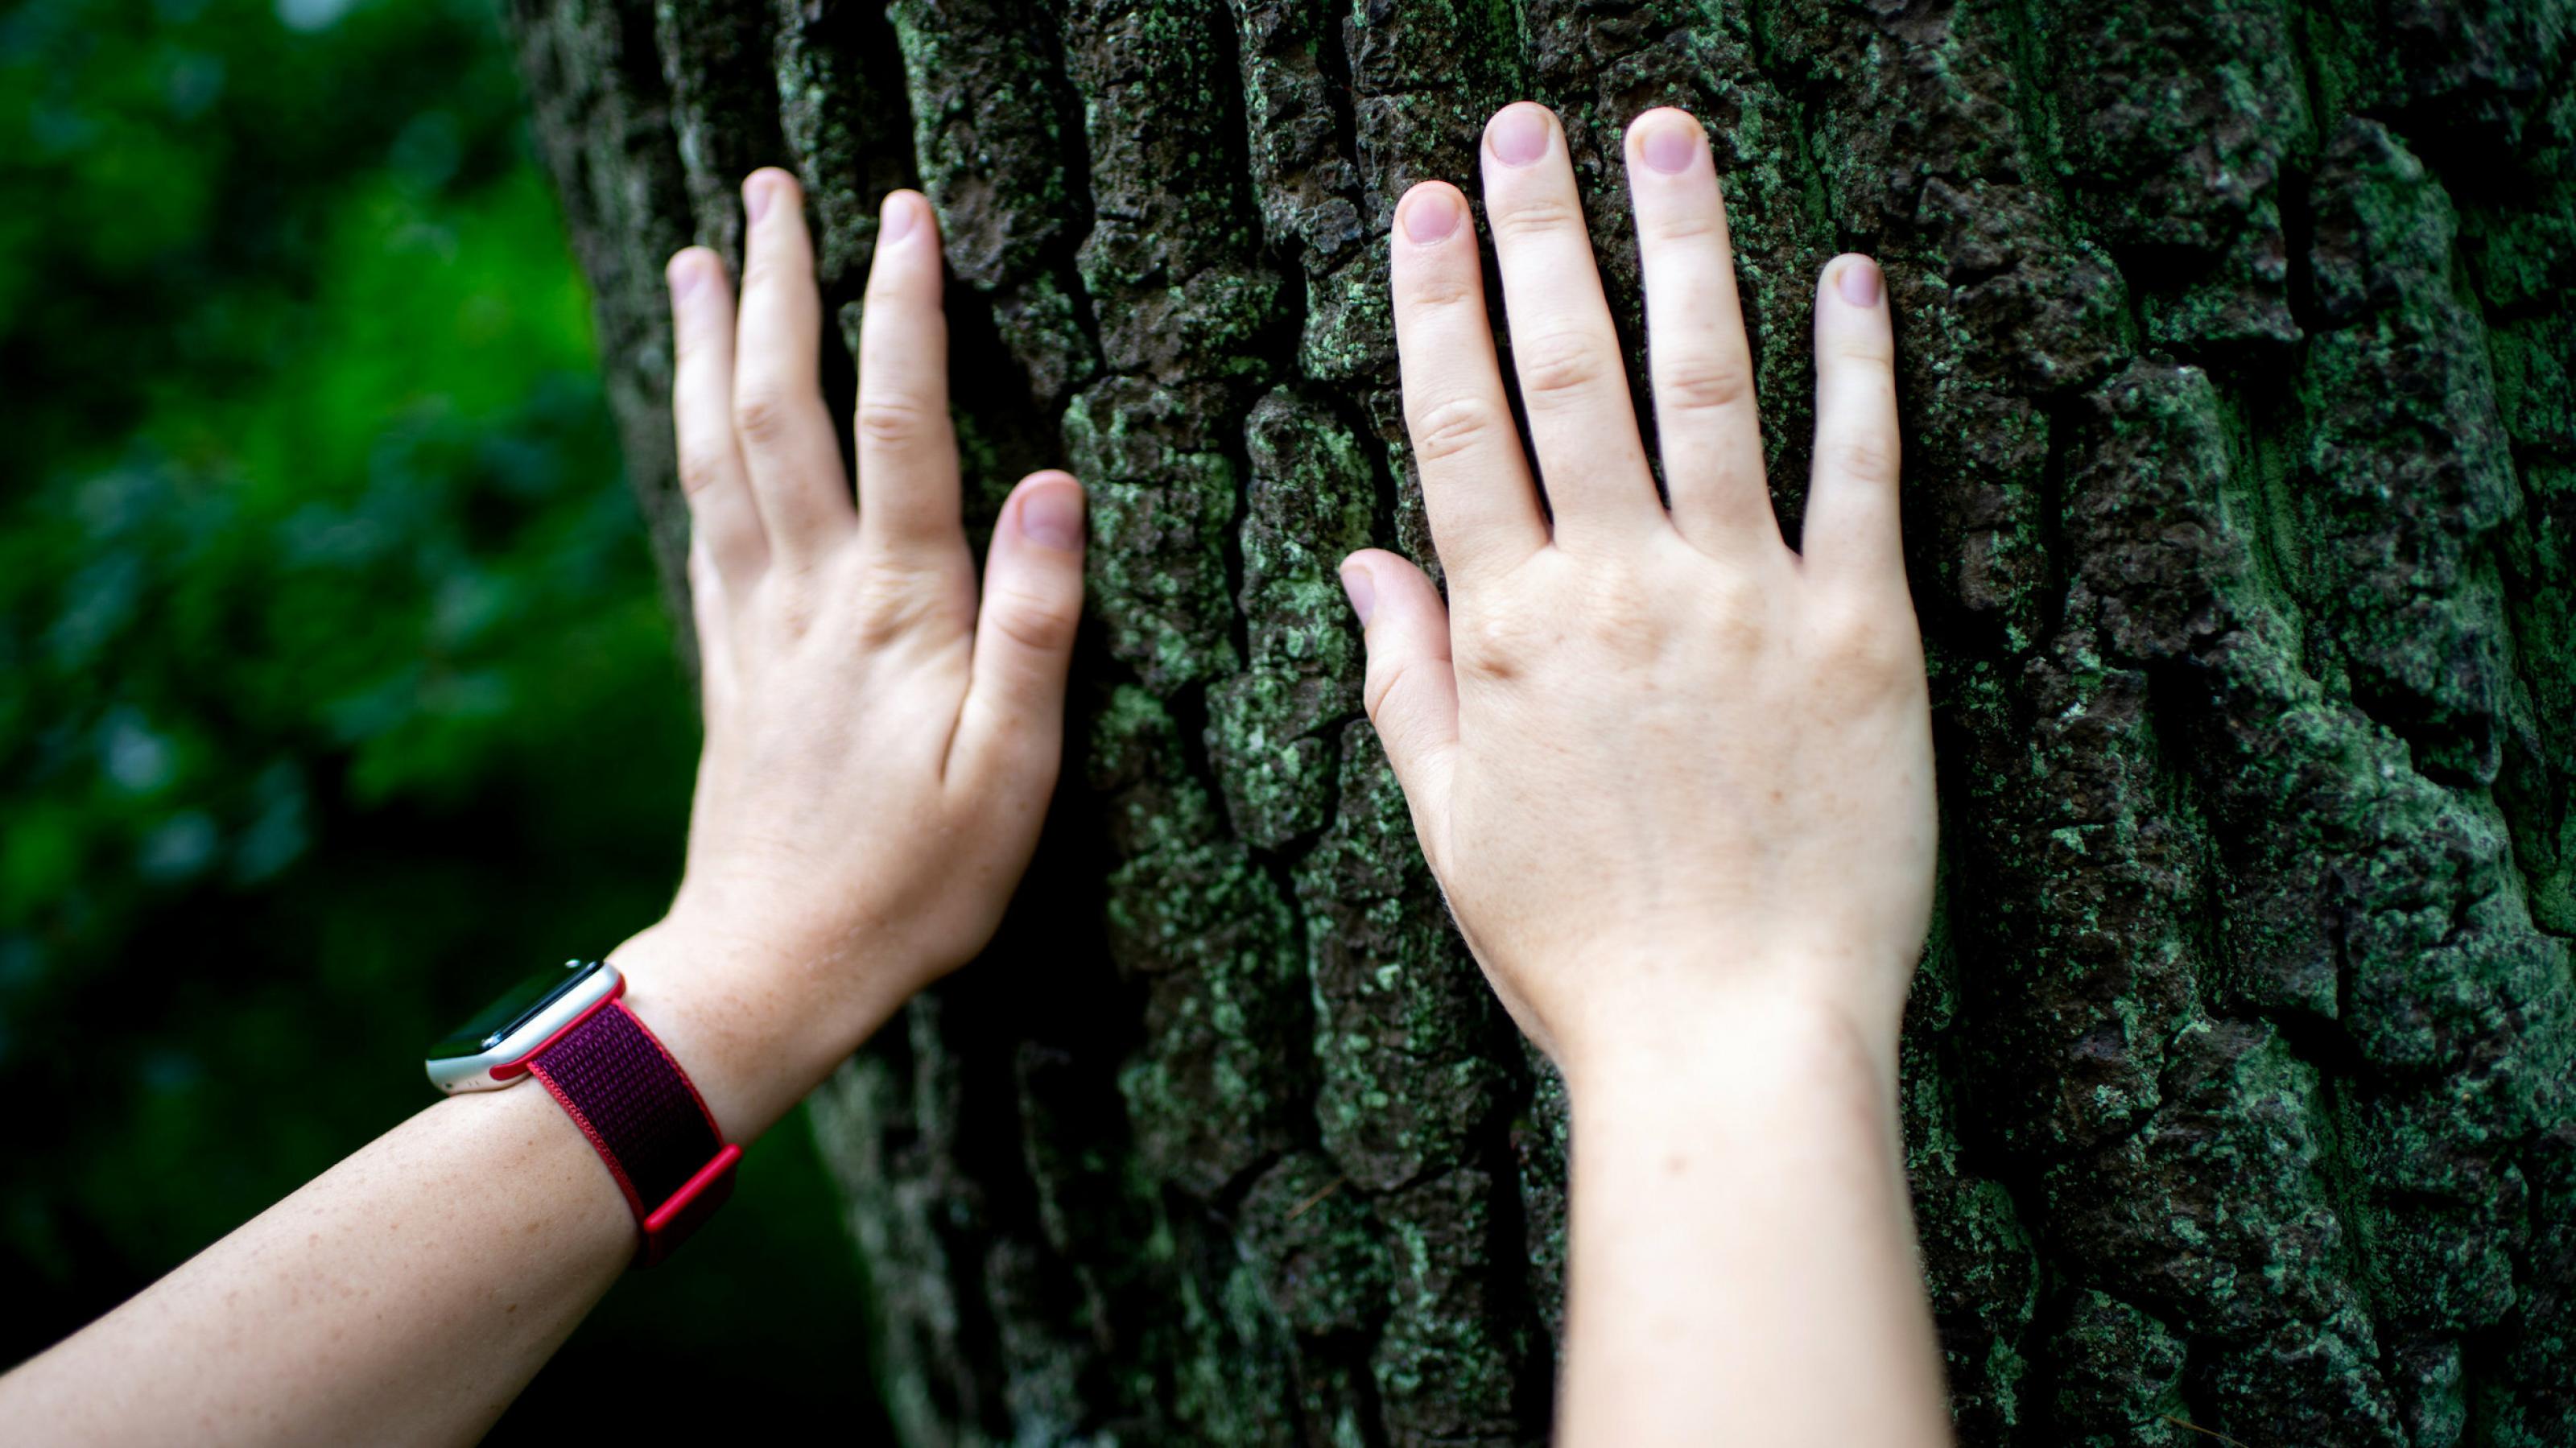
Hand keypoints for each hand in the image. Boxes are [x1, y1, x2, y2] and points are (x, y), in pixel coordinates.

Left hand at [620, 170, 1086, 1133]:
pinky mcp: (725, 662)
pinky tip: (691, 409)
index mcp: (893, 611)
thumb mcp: (1010, 774)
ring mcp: (753, 624)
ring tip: (699, 258)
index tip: (903, 215)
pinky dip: (691, 441)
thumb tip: (1057, 490)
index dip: (901, 312)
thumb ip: (1033, 628)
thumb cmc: (914, 885)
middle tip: (770, 190)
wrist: (770, 967)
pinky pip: (700, 520)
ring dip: (709, 345)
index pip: (899, 425)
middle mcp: (808, 596)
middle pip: (779, 408)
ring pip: (718, 451)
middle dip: (775, 289)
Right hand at [1345, 103, 1934, 1083]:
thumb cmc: (1580, 953)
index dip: (1437, 305)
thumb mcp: (1454, 828)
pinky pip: (1861, 472)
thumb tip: (1362, 559)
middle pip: (1571, 373)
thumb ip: (1410, 681)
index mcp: (1513, 630)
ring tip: (1668, 135)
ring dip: (1685, 248)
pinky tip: (1850, 275)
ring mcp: (1747, 598)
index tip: (1427, 207)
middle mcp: (1623, 585)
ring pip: (1710, 384)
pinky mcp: (1865, 631)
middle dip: (1542, 234)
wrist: (1732, 1041)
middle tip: (1527, 127)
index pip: (1459, 427)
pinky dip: (1859, 367)